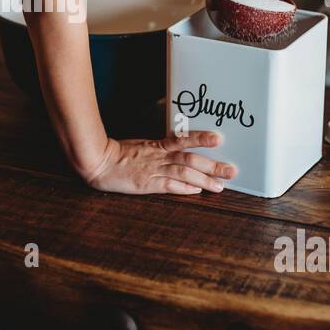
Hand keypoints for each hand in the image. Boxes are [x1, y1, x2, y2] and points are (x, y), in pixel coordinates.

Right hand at [79, 131, 236, 194]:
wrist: (98, 161)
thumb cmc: (118, 155)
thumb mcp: (141, 147)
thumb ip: (160, 149)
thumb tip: (180, 151)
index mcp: (156, 146)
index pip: (183, 140)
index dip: (201, 138)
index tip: (219, 139)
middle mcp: (158, 157)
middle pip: (190, 159)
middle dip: (212, 165)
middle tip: (231, 170)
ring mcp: (153, 170)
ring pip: (183, 172)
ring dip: (204, 179)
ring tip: (221, 185)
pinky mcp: (146, 184)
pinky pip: (168, 185)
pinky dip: (184, 188)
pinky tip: (197, 190)